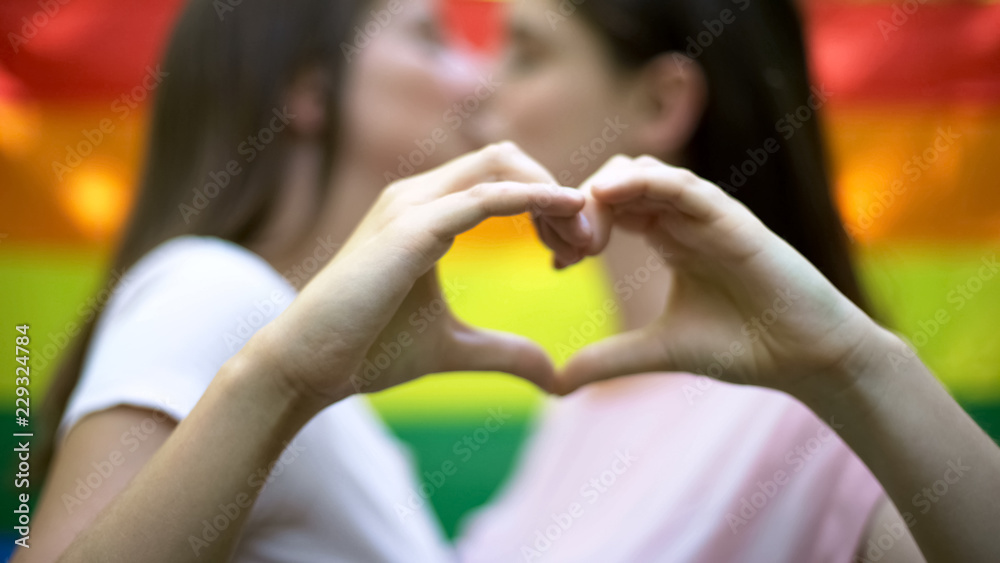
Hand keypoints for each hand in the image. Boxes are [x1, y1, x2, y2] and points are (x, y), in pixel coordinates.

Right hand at [257, 142, 592, 407]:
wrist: (310, 367)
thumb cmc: (369, 351)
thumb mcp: (456, 350)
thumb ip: (504, 353)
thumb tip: (554, 375)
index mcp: (426, 211)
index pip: (503, 178)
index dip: (548, 204)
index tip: (574, 253)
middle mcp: (418, 196)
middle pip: (508, 159)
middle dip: (558, 194)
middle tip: (588, 246)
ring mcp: (411, 205)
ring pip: (502, 164)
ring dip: (553, 195)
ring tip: (583, 242)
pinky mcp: (411, 228)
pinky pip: (485, 196)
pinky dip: (533, 198)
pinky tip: (566, 214)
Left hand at [555, 155, 887, 399]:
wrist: (806, 358)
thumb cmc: (742, 346)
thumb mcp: (659, 350)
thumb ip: (609, 358)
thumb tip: (555, 383)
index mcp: (666, 238)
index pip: (608, 208)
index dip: (576, 225)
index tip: (557, 262)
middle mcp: (683, 219)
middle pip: (616, 182)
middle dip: (580, 206)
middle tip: (564, 247)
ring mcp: (706, 214)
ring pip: (643, 172)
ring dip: (603, 191)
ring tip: (580, 228)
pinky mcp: (731, 218)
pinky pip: (682, 184)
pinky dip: (644, 181)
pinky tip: (609, 194)